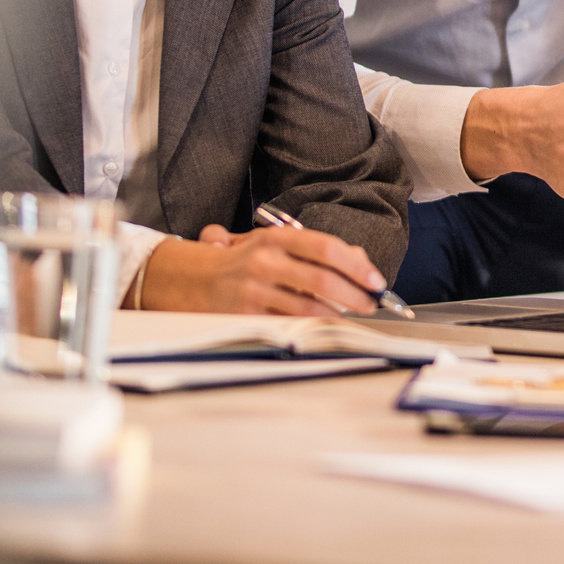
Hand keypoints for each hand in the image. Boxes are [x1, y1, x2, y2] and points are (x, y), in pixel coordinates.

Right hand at [138, 224, 387, 316]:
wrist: (187, 278)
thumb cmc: (241, 260)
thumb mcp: (273, 244)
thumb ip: (313, 250)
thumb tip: (358, 261)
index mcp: (275, 238)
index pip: (326, 248)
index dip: (357, 266)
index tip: (375, 280)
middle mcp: (265, 260)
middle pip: (322, 279)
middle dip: (354, 294)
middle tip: (370, 303)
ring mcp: (253, 289)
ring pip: (308, 306)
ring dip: (337, 314)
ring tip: (351, 315)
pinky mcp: (245, 314)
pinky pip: (288, 322)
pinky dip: (312, 325)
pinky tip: (323, 325)